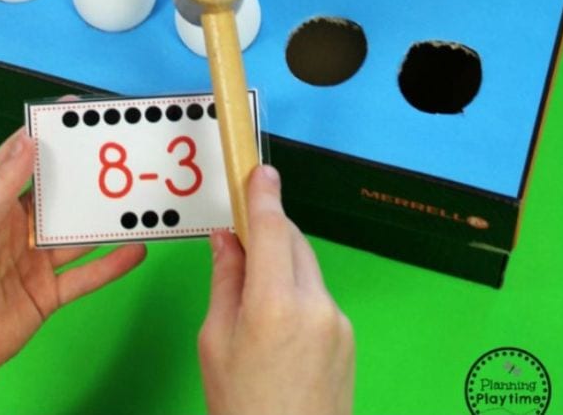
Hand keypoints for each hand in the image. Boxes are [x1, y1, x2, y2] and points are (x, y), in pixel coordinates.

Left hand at [0, 128, 145, 413]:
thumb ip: (5, 182)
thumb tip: (31, 138)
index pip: (24, 161)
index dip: (47, 135)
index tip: (75, 112)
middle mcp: (18, 231)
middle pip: (60, 199)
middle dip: (86, 179)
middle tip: (120, 157)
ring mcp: (35, 263)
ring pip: (78, 237)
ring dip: (105, 223)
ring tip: (137, 202)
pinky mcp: (47, 295)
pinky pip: (86, 277)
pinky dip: (112, 265)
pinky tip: (136, 249)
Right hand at [199, 165, 354, 414]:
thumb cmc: (239, 404)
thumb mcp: (215, 342)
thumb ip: (226, 280)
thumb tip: (227, 237)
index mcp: (274, 305)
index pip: (270, 230)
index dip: (263, 196)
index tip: (260, 171)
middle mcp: (316, 303)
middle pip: (292, 241)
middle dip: (269, 230)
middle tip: (241, 237)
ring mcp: (338, 319)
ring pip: (306, 265)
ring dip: (282, 260)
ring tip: (255, 291)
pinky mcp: (348, 333)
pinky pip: (317, 293)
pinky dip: (297, 288)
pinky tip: (279, 320)